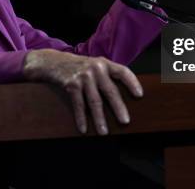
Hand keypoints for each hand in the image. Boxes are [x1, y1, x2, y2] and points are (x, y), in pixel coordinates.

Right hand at [23, 49, 143, 134]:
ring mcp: (83, 77)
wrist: (54, 62)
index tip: (139, 95)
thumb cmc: (79, 67)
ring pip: (94, 101)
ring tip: (104, 132)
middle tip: (125, 121)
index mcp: (105, 63)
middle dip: (118, 107)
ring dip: (99, 119)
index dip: (132, 82)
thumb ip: (108, 75)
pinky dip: (81, 118)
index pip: (123, 71)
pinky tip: (84, 129)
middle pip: (110, 90)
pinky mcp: (71, 84)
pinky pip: (78, 104)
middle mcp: (96, 69)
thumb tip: (124, 97)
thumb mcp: (95, 66)